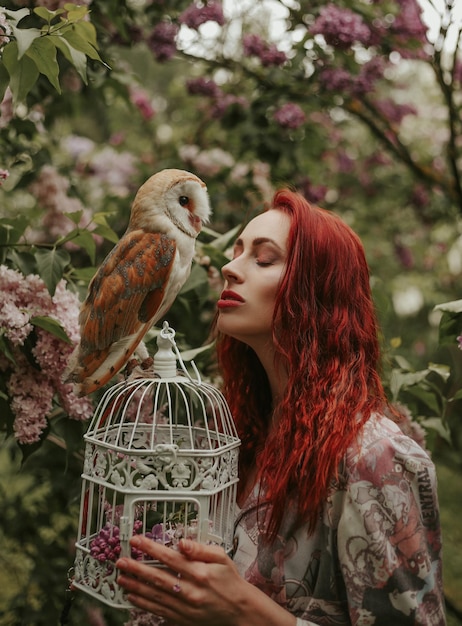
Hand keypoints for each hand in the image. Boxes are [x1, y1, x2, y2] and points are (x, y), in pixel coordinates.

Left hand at [116, 535, 246, 625]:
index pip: (170, 558)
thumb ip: (200, 548)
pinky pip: (159, 611)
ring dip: (136, 587)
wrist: (239, 610)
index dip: (151, 549)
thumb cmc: (230, 580)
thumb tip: (182, 542)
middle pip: (158, 578)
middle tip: (121, 562)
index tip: (136, 541)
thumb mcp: (221, 557)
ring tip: (121, 578)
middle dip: (137, 569)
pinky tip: (133, 596)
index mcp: (200, 573)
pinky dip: (144, 604)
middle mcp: (191, 591)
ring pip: (155, 596)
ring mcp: (185, 607)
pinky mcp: (182, 619)